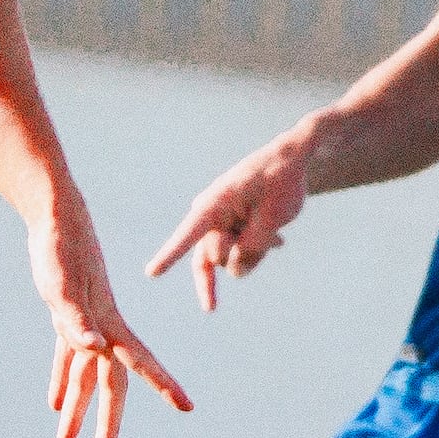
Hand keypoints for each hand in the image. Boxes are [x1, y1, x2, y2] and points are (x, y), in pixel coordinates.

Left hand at [28, 193, 189, 437]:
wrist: (57, 219)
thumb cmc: (62, 248)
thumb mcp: (63, 284)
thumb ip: (76, 318)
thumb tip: (93, 348)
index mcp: (109, 324)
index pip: (139, 362)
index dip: (164, 384)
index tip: (187, 406)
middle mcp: (102, 330)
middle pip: (108, 384)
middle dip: (105, 421)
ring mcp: (85, 325)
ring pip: (84, 377)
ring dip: (76, 409)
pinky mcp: (67, 317)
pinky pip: (67, 358)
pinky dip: (63, 379)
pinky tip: (56, 401)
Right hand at [146, 132, 317, 308]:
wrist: (287, 164)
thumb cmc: (279, 183)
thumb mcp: (273, 216)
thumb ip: (253, 246)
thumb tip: (234, 271)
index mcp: (213, 206)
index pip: (187, 235)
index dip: (169, 256)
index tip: (151, 273)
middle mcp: (208, 218)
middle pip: (216, 258)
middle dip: (243, 254)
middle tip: (268, 230)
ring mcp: (217, 227)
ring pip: (229, 261)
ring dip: (254, 253)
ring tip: (272, 230)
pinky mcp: (228, 233)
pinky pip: (237, 257)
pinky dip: (256, 252)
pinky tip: (276, 238)